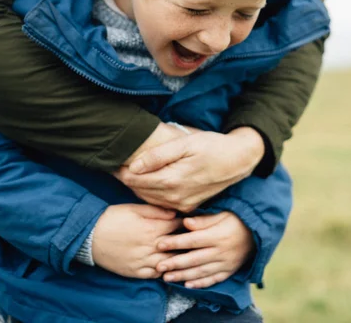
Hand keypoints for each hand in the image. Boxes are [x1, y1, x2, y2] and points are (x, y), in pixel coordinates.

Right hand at [92, 204, 181, 278]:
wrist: (90, 236)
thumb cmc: (113, 218)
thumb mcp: (134, 208)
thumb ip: (156, 211)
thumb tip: (175, 214)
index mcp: (151, 229)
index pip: (178, 227)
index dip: (185, 223)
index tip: (190, 221)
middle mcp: (150, 247)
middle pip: (176, 246)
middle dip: (184, 241)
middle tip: (190, 237)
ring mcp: (143, 262)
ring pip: (168, 262)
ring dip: (176, 257)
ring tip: (180, 252)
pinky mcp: (135, 272)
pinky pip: (155, 274)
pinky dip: (163, 269)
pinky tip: (166, 264)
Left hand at [115, 128, 264, 211]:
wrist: (237, 160)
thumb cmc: (212, 146)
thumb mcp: (185, 144)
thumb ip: (158, 156)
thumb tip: (134, 166)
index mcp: (173, 181)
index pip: (136, 181)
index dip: (122, 172)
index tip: (112, 164)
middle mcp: (176, 197)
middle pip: (141, 192)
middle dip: (127, 181)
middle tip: (115, 168)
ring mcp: (183, 204)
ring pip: (150, 199)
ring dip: (138, 188)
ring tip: (127, 174)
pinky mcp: (189, 206)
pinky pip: (162, 203)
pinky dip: (152, 194)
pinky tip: (148, 182)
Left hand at [155, 212, 254, 288]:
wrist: (257, 232)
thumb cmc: (236, 219)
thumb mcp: (222, 214)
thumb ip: (204, 220)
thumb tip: (185, 222)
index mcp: (217, 235)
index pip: (192, 240)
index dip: (175, 242)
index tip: (159, 244)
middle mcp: (220, 251)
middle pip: (193, 259)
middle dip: (174, 263)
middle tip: (158, 266)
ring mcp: (225, 263)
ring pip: (200, 272)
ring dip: (182, 276)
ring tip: (167, 277)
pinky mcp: (229, 271)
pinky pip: (213, 279)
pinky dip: (200, 284)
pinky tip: (188, 285)